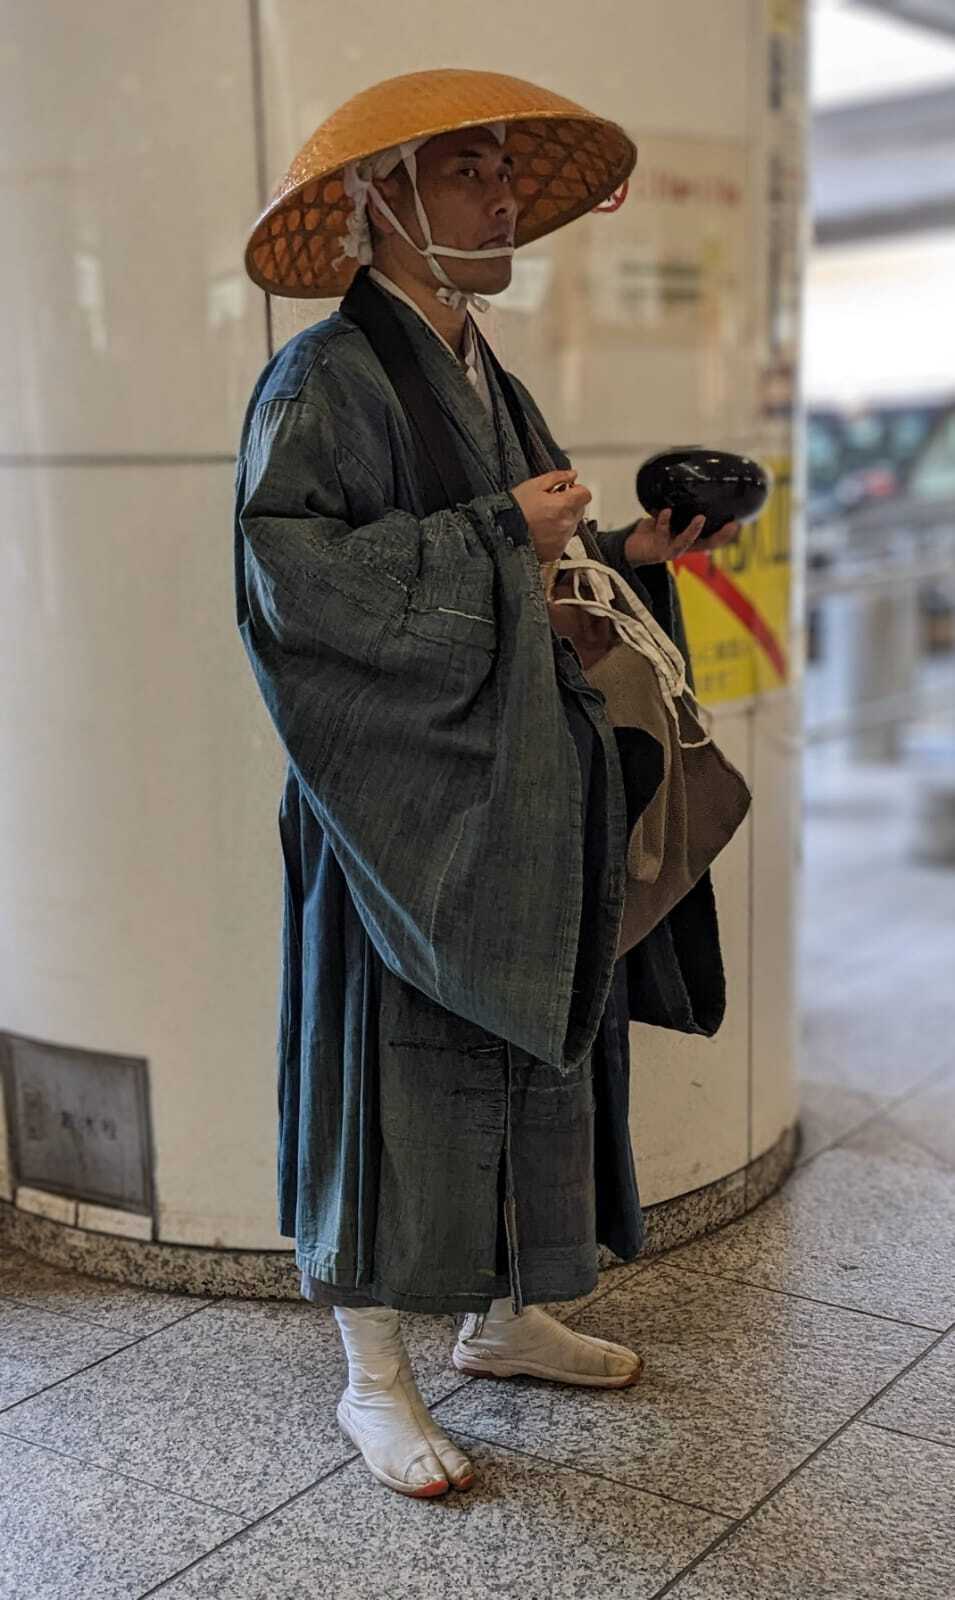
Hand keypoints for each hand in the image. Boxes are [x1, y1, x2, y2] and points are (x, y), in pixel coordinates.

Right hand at [510, 469, 592, 565]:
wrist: (500, 536)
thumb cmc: (513, 511)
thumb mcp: (533, 486)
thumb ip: (557, 477)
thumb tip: (572, 475)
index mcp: (563, 505)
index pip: (585, 494)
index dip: (577, 490)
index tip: (566, 490)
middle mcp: (566, 523)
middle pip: (579, 509)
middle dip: (569, 504)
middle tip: (549, 504)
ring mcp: (562, 539)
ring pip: (572, 525)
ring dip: (562, 520)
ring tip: (541, 519)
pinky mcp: (556, 552)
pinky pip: (563, 540)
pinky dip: (556, 535)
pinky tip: (540, 532)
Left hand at [623, 507, 741, 564]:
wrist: (631, 546)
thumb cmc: (653, 529)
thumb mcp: (669, 517)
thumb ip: (679, 507)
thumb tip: (689, 483)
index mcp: (689, 540)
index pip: (712, 540)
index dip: (726, 535)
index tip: (739, 524)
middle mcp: (683, 547)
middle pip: (706, 545)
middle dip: (720, 537)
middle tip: (731, 526)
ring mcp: (671, 551)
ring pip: (686, 542)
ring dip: (693, 530)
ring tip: (700, 518)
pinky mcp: (657, 551)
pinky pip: (663, 533)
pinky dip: (664, 521)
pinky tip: (665, 511)